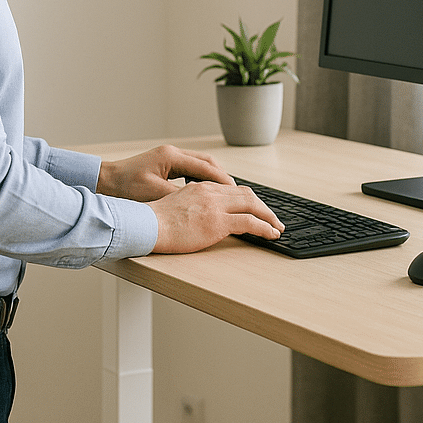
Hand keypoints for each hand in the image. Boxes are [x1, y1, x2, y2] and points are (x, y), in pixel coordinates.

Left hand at [97, 145, 235, 202]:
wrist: (105, 181)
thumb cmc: (125, 187)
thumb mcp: (154, 194)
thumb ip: (179, 197)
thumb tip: (201, 202)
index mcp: (171, 157)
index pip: (206, 167)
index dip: (222, 181)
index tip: (235, 192)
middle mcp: (172, 153)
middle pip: (207, 162)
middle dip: (222, 177)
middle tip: (234, 193)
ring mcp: (169, 157)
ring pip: (200, 165)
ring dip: (212, 178)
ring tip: (223, 193)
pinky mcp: (165, 164)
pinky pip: (190, 169)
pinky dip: (201, 178)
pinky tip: (203, 191)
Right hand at [147, 180, 283, 253]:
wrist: (146, 225)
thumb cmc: (154, 221)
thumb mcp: (174, 205)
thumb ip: (191, 204)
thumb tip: (199, 216)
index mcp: (200, 187)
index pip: (230, 189)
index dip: (246, 199)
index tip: (254, 208)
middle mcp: (210, 192)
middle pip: (246, 194)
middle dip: (262, 206)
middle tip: (271, 217)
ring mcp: (215, 206)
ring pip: (252, 205)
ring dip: (268, 216)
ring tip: (276, 227)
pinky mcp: (218, 222)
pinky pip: (250, 222)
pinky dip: (265, 227)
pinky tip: (271, 234)